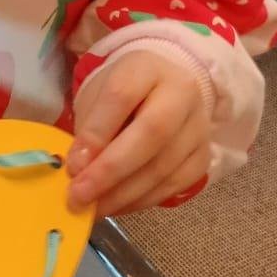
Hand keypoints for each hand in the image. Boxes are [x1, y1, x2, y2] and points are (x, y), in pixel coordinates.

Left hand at [66, 51, 210, 217]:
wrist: (166, 88)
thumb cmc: (124, 92)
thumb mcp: (99, 95)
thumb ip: (90, 127)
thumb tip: (78, 170)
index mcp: (147, 67)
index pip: (122, 96)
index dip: (96, 133)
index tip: (72, 165)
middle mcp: (182, 93)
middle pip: (151, 133)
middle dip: (110, 171)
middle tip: (79, 196)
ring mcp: (199, 125)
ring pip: (164, 166)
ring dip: (124, 194)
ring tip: (92, 208)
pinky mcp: (204, 155)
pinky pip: (175, 185)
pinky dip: (142, 200)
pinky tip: (117, 206)